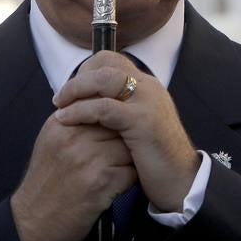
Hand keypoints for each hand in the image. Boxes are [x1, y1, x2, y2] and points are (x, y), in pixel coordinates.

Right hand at [10, 118, 135, 240]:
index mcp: (61, 123)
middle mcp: (73, 137)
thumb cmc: (45, 183)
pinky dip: (127, 181)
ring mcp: (88, 159)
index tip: (113, 133)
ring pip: (129, 148)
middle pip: (119, 125)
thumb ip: (74, 120)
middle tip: (117, 155)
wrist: (32, 223)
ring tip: (115, 171)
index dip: (114, 120)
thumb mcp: (50, 142)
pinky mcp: (101, 182)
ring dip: (128, 161)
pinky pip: (131, 172)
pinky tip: (113, 186)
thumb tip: (106, 105)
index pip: (103, 106)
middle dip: (125, 139)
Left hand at [53, 51, 201, 214]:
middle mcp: (149, 87)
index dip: (86, 71)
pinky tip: (66, 121)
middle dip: (78, 78)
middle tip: (60, 98)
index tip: (70, 92)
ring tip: (60, 107)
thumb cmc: (155, 159)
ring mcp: (147, 101)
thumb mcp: (137, 127)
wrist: (181, 179)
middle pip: (107, 62)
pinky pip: (105, 107)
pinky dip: (81, 111)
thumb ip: (120, 112)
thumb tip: (88, 106)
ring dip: (76, 90)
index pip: (112, 60)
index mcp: (147, 86)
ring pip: (105, 78)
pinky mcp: (142, 120)